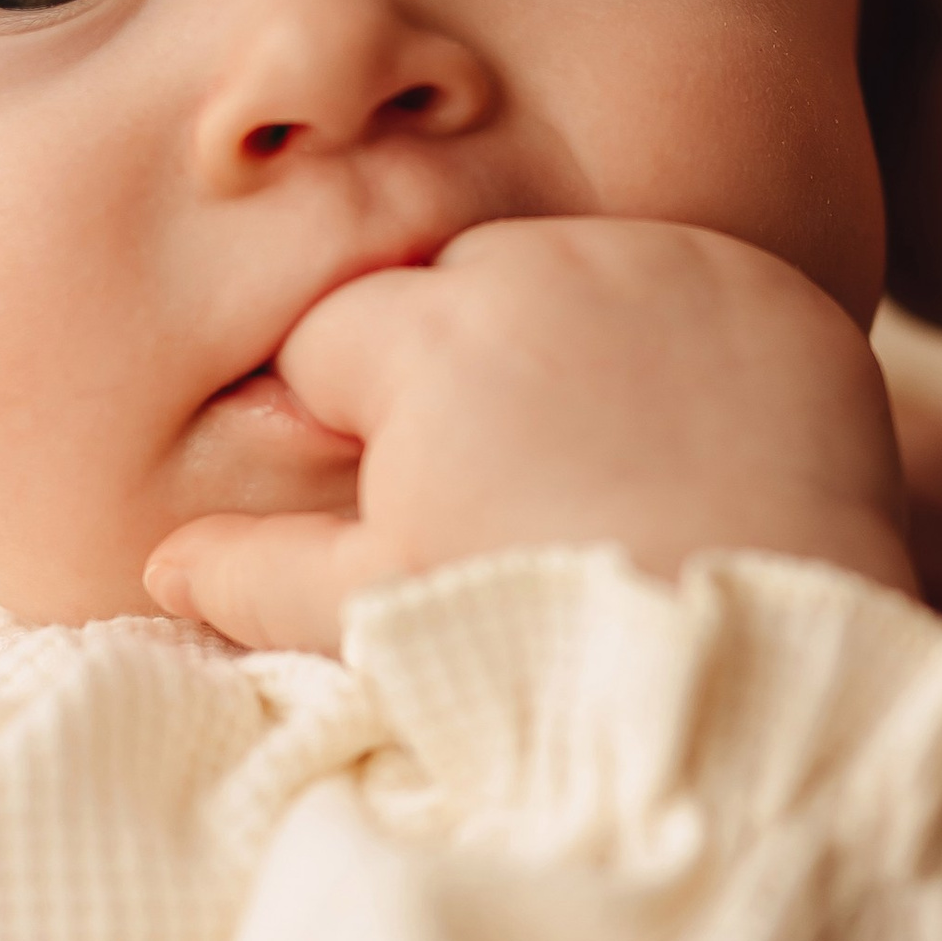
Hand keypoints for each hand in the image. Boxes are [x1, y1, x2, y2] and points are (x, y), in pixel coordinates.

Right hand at [144, 215, 914, 652]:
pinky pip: (700, 292)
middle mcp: (547, 263)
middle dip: (465, 370)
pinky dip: (690, 347)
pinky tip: (695, 445)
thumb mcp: (371, 621)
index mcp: (426, 332)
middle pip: (462, 291)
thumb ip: (251, 573)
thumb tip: (163, 561)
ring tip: (607, 472)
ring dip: (576, 343)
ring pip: (581, 277)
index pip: (338, 336)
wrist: (750, 677)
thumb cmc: (537, 650)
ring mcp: (673, 268)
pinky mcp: (778, 297)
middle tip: (512, 495)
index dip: (353, 425)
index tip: (403, 501)